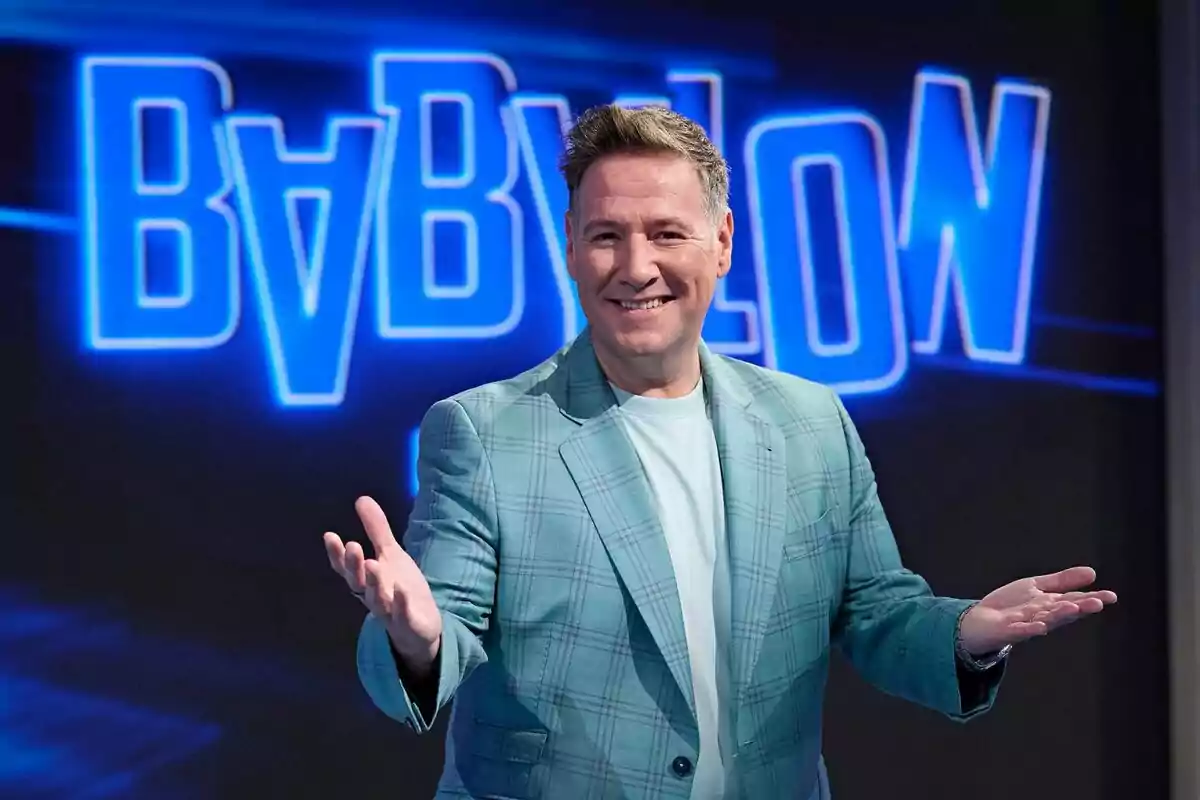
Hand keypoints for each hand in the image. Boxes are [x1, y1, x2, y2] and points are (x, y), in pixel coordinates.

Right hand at [323, 496, 442, 675]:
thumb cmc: (400, 588)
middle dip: (354, 565)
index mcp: (366, 580)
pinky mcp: (408, 624)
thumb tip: (361, 498)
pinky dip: (401, 605)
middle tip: (353, 546)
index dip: (337, 554)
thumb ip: (376, 530)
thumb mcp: (391, 555)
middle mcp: (372, 596)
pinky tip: (402, 591)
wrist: (421, 627)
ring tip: (373, 564)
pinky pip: (402, 615)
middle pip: (358, 583)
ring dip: (374, 583)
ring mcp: (389, 612)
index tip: (330, 535)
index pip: (346, 568)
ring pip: (376, 600)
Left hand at [958, 565, 1116, 655]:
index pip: (1074, 601)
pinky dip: (1030, 628)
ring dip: (1059, 616)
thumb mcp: (1037, 587)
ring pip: (1046, 620)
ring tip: (1074, 609)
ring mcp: (1026, 624)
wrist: (980, 621)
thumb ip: (1062, 581)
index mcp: (1050, 605)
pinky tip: (1041, 626)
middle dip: (1080, 608)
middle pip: (1063, 612)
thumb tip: (1093, 573)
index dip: (1092, 599)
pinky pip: (1020, 630)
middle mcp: (1042, 616)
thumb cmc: (1010, 605)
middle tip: (1097, 603)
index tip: (1111, 596)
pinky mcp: (1008, 631)